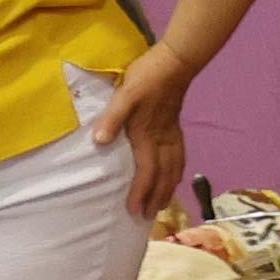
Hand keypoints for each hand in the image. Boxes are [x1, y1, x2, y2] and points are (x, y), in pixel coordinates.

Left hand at [89, 41, 197, 217]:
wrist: (175, 63)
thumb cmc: (146, 77)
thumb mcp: (124, 94)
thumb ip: (112, 118)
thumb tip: (99, 141)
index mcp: (148, 135)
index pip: (146, 171)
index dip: (140, 192)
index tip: (134, 210)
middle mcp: (162, 140)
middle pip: (163, 176)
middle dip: (156, 197)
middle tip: (149, 216)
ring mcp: (172, 134)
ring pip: (174, 168)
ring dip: (168, 188)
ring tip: (163, 203)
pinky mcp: (176, 127)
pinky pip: (180, 156)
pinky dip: (177, 171)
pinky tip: (175, 174)